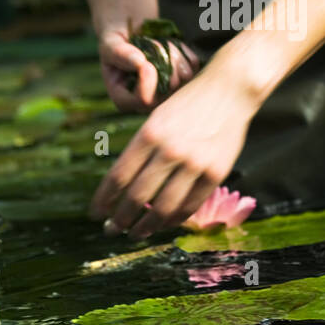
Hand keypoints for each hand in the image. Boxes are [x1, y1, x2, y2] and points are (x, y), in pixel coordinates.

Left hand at [89, 69, 255, 239]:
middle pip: (137, 197)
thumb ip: (141, 150)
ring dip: (145, 227)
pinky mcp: (215, 173)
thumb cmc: (188, 104)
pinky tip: (163, 224)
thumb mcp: (156, 118)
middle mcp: (169, 151)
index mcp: (149, 134)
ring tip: (135, 234)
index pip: (118, 177)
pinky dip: (174, 220)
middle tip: (111, 230)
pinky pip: (190, 206)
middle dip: (120, 219)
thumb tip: (122, 188)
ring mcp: (195, 164)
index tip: (94, 213)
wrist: (229, 90)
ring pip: (163, 208)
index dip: (103, 200)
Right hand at [98, 27, 200, 113]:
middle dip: (164, 65)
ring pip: (183, 80)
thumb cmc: (117, 39)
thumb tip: (139, 62)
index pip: (143, 101)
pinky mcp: (183, 80)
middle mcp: (148, 101)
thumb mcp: (110, 44)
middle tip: (156, 45)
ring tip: (162, 44)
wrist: (132, 30)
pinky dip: (184, 53)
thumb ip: (119, 53)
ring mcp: (167, 92)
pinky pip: (192, 69)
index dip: (149, 83)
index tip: (146, 62)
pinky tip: (172, 46)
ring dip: (173, 56)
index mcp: (124, 99)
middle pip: (167, 92)